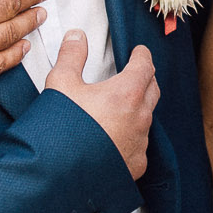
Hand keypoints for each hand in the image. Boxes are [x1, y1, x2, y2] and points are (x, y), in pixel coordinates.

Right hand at [43, 29, 156, 179]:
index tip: (139, 51)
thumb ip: (72, 57)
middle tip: (135, 73)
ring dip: (138, 109)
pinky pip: (139, 144)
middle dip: (145, 78)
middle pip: (153, 89)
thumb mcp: (61, 85)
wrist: (59, 175)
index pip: (145, 66)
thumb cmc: (61, 130)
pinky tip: (116, 137)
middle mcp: (140, 118)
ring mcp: (140, 143)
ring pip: (146, 118)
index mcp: (127, 93)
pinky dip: (131, 136)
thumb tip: (77, 37)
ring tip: (121, 107)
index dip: (142, 55)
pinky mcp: (135, 165)